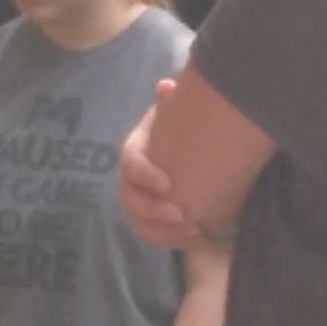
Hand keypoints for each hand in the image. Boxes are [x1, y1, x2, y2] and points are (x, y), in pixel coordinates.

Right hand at [119, 81, 199, 247]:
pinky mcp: (154, 219)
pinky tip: (197, 235)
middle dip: (152, 209)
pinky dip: (171, 239)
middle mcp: (132, 178)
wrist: (192, 152)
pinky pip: (154, 235)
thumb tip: (166, 86)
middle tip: (181, 213)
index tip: (169, 183)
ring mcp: (141, 201)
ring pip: (139, 222)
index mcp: (136, 150)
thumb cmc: (181, 131)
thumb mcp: (177, 114)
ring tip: (192, 230)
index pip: (129, 163)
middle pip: (129, 198)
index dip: (144, 174)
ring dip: (162, 231)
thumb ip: (172, 102)